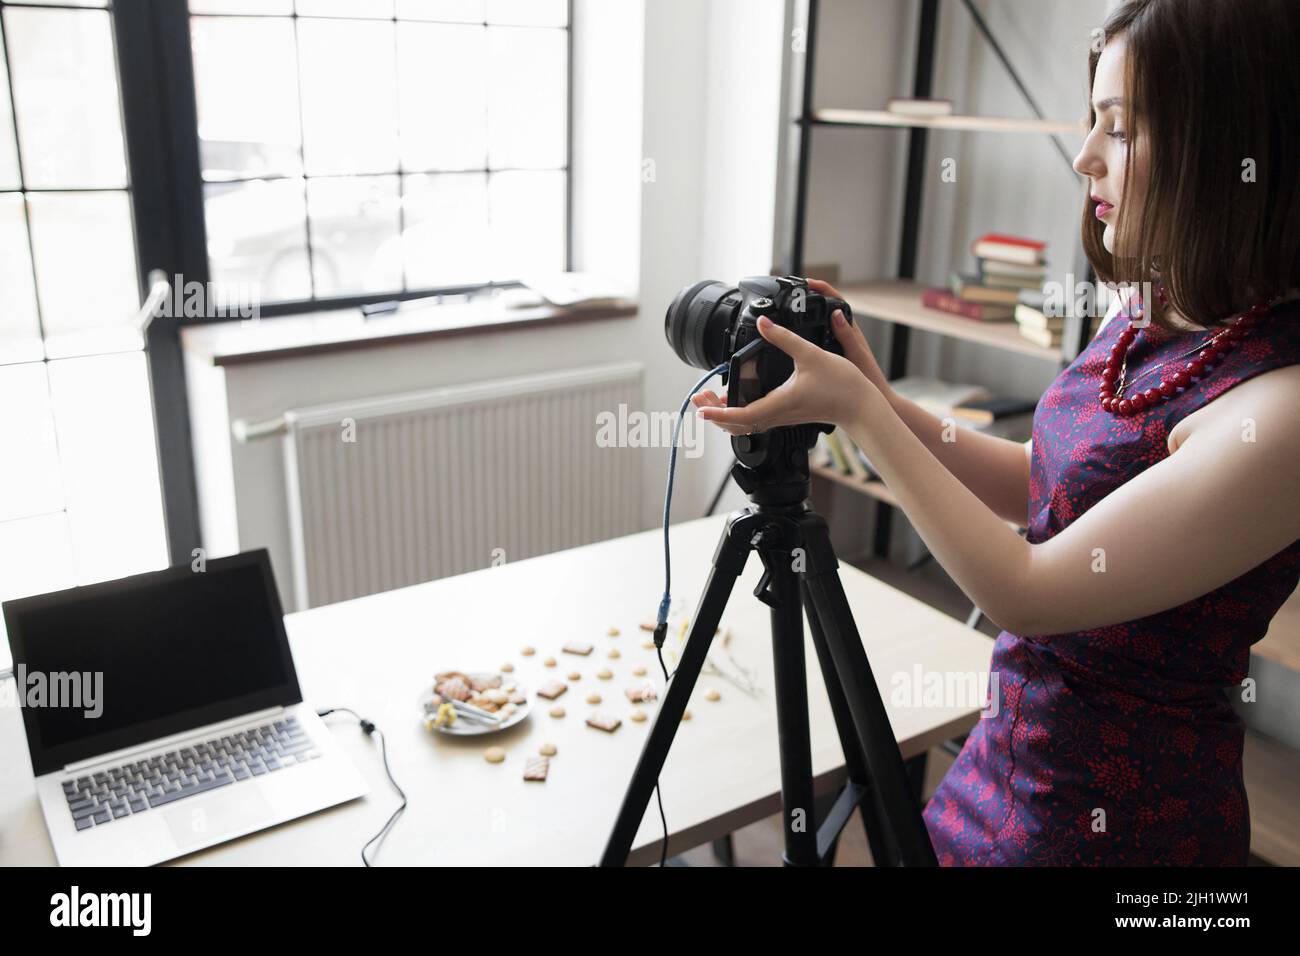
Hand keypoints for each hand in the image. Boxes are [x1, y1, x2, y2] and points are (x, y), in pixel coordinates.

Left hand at [691, 313, 880, 435]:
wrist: (861, 406)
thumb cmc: (842, 386)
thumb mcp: (810, 354)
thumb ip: (784, 338)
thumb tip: (763, 322)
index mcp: (778, 404)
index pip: (739, 416)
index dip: (717, 413)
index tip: (701, 407)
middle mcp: (777, 416)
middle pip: (736, 425)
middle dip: (714, 413)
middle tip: (700, 396)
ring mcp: (781, 418)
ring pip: (745, 423)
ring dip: (726, 413)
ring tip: (712, 397)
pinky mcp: (787, 414)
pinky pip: (757, 419)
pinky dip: (740, 412)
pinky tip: (738, 397)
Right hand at [804, 278, 890, 394]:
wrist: (871, 399)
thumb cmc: (868, 378)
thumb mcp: (856, 355)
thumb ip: (847, 336)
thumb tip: (836, 314)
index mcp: (851, 330)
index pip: (837, 301)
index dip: (823, 289)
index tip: (808, 283)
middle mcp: (846, 333)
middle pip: (828, 307)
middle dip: (813, 296)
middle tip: (795, 291)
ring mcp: (839, 343)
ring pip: (822, 322)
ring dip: (809, 313)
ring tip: (792, 308)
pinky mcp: (834, 353)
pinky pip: (818, 336)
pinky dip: (808, 331)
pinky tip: (796, 337)